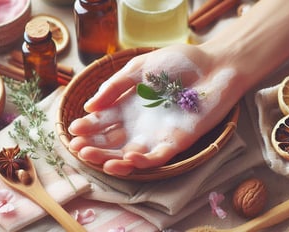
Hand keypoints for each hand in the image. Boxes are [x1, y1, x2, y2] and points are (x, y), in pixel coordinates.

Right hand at [68, 44, 238, 175]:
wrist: (215, 66)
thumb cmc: (179, 62)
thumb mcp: (140, 68)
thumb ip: (115, 86)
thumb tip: (89, 106)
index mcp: (129, 105)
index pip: (103, 120)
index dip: (88, 127)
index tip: (73, 130)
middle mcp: (140, 123)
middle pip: (112, 141)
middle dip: (94, 145)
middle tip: (78, 148)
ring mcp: (157, 134)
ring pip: (130, 155)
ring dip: (112, 159)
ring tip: (95, 157)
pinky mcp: (177, 142)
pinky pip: (157, 157)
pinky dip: (143, 161)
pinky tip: (128, 158)